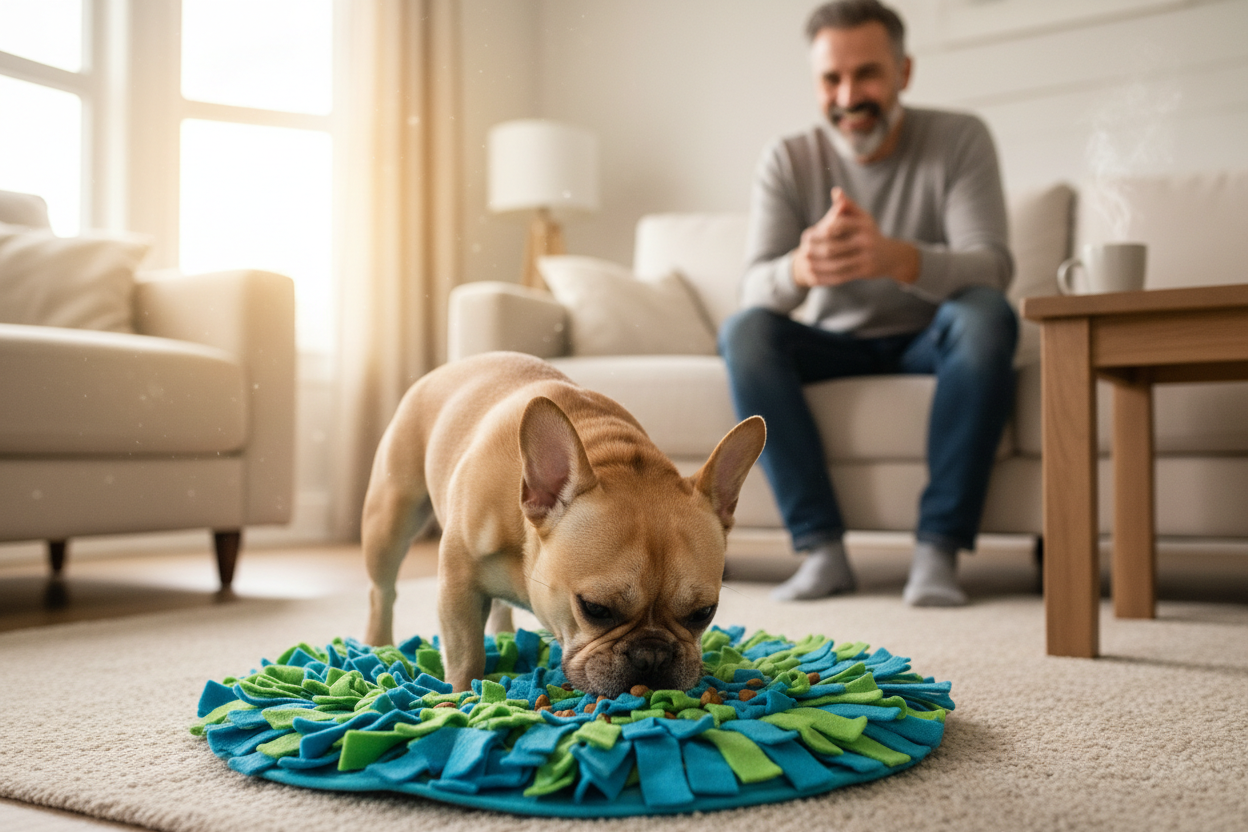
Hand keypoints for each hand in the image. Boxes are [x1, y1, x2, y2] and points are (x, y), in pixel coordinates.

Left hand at [792, 188, 918, 286]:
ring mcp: (867, 257)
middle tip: (802, 251)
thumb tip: (836, 191)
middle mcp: (867, 240)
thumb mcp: (862, 217)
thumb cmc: (869, 232)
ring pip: (836, 264)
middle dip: (815, 250)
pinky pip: (841, 276)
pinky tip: (815, 276)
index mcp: (864, 224)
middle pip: (834, 248)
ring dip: (818, 265)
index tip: (805, 236)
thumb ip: (847, 205)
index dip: (819, 231)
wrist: (891, 256)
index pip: (837, 226)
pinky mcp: (865, 271)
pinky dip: (827, 277)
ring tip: (805, 264)